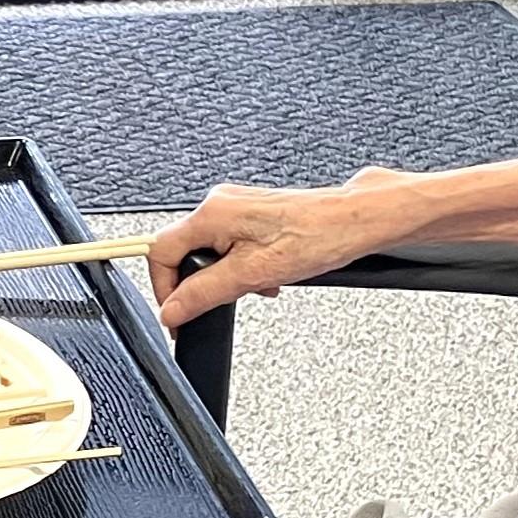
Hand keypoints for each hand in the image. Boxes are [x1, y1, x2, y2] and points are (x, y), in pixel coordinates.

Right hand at [144, 170, 405, 325]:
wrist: (357, 220)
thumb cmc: (318, 237)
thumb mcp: (254, 274)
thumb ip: (205, 293)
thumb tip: (173, 310)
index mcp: (212, 213)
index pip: (160, 252)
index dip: (164, 289)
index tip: (178, 314)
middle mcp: (221, 203)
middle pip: (185, 252)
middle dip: (204, 283)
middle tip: (230, 298)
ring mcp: (238, 206)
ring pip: (210, 251)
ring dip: (228, 278)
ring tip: (260, 286)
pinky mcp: (255, 213)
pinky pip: (231, 245)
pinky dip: (244, 267)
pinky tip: (270, 276)